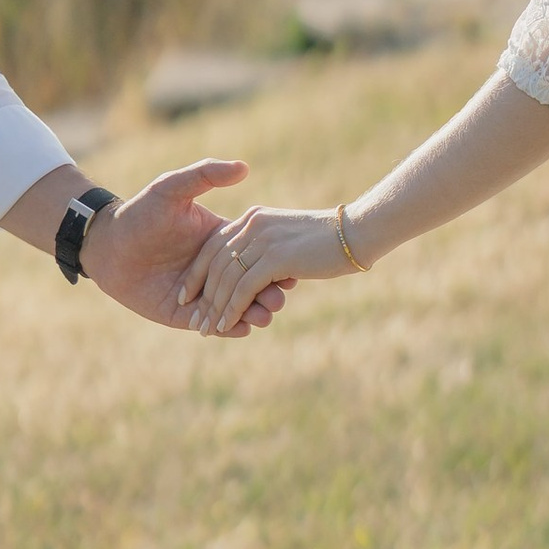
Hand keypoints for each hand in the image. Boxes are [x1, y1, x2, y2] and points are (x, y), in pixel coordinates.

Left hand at [81, 158, 290, 334]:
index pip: (254, 255)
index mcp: (220, 240)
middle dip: (267, 294)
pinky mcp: (185, 315)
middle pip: (250, 285)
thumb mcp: (172, 189)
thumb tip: (244, 167)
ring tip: (264, 317)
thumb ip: (205, 175)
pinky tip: (241, 328)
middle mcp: (215, 268)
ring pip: (235, 308)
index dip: (273, 264)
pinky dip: (229, 328)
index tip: (290, 271)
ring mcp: (201, 293)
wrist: (107, 245)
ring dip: (252, 313)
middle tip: (279, 300)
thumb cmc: (139, 213)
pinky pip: (212, 324)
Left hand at [178, 204, 352, 334]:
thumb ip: (269, 250)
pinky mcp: (275, 257)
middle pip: (215, 263)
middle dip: (201, 295)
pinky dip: (231, 308)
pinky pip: (243, 288)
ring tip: (206, 329)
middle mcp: (253, 225)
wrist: (359, 230)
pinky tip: (225, 325)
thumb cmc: (330, 240)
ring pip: (226, 278)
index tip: (188, 296)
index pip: (215, 246)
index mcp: (254, 219)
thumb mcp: (290, 238)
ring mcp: (263, 240)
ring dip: (214, 307)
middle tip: (195, 321)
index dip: (199, 273)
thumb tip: (260, 275)